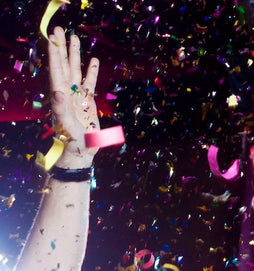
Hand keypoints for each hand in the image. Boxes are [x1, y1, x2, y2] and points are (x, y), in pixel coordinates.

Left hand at [45, 27, 99, 169]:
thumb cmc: (70, 140)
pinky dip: (91, 71)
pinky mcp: (88, 101)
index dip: (55, 53)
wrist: (80, 151)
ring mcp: (78, 95)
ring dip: (76, 54)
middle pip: (64, 64)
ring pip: (77, 70)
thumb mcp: (64, 124)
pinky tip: (93, 60)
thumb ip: (60, 108)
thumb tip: (57, 91)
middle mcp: (67, 91)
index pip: (56, 69)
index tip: (53, 38)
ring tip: (75, 38)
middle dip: (62, 47)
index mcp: (60, 94)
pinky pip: (89, 82)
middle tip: (59, 30)